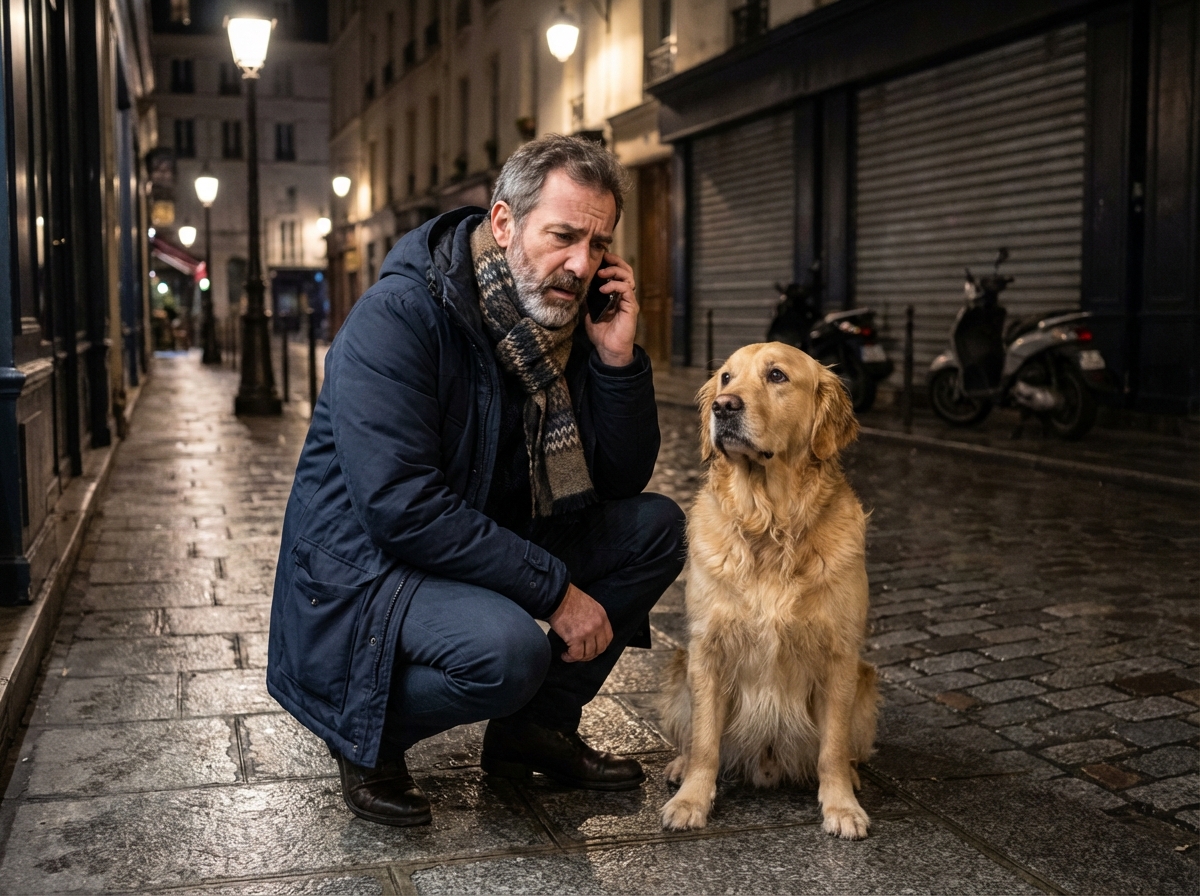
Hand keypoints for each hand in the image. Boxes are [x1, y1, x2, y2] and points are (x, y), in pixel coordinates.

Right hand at [547, 583, 612, 662]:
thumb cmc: (569, 599)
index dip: (601, 646)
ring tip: (570, 655)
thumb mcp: (589, 605)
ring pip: (588, 654)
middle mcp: (598, 625)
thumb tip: (591, 634)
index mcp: (602, 616)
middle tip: (581, 654)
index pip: (608, 638)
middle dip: (590, 654)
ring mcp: (588, 632)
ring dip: (579, 657)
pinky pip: (576, 654)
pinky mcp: (575, 638)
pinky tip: (565, 655)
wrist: (557, 597)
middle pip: (600, 648)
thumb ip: (594, 618)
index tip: (593, 648)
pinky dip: (570, 658)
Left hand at [583, 252, 637, 367]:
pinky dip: (615, 285)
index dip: (610, 262)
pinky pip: (626, 289)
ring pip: (628, 277)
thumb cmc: (600, 332)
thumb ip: (587, 297)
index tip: (599, 256)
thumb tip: (576, 284)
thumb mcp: (588, 310)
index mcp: (615, 294)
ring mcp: (628, 301)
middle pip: (626, 270)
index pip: (617, 272)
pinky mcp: (631, 307)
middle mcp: (624, 295)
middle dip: (615, 261)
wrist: (607, 349)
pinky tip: (603, 289)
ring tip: (601, 273)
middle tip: (603, 258)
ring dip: (614, 271)